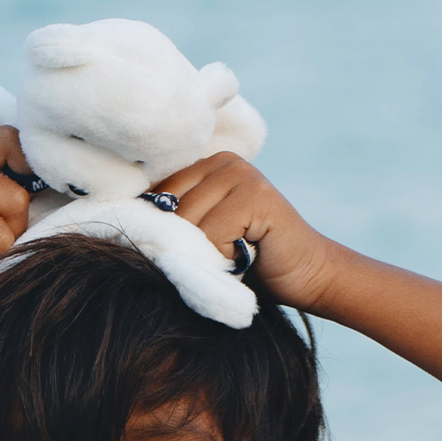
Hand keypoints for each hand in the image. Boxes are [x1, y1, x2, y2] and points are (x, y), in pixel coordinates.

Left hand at [150, 153, 345, 314]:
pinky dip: (223, 258)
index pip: (156, 193)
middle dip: (184, 246)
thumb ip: (179, 227)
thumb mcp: (208, 240)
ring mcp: (241, 173)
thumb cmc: (257, 267)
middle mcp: (222, 161)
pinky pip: (211, 233)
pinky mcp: (255, 194)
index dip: (161, 229)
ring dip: (205, 255)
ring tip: (233, 261)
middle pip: (169, 208)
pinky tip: (247, 258)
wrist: (311, 278)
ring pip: (188, 222)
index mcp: (206, 166)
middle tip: (216, 263)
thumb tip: (130, 230)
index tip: (181, 253)